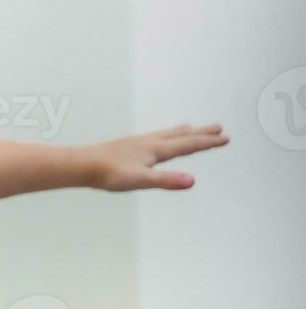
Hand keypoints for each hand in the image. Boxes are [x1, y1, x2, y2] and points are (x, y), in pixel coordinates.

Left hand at [85, 122, 228, 191]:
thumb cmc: (109, 174)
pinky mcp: (127, 146)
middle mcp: (149, 142)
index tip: (226, 137)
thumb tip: (192, 181)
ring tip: (192, 127)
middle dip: (201, 133)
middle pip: (181, 136)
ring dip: (183, 132)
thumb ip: (166, 180)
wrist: (82, 165)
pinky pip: (153, 138)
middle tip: (219, 128)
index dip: (208, 143)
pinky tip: (157, 140)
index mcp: (156, 150)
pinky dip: (164, 135)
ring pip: (167, 135)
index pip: (188, 145)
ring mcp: (138, 143)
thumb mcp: (141, 180)